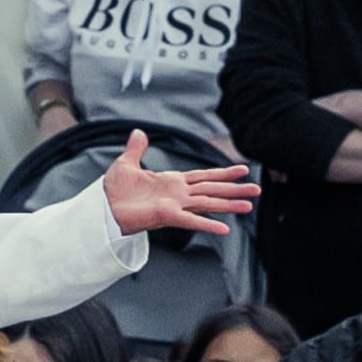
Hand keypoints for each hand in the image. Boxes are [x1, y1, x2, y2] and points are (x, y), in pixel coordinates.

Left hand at [95, 145, 260, 238]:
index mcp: (173, 182)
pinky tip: (225, 229)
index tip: (242, 171)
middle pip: (212, 189)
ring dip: (229, 204)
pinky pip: (191, 220)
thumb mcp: (126, 163)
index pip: (203, 176)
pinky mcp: (167, 216)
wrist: (103, 207)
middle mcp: (178, 194)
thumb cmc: (115, 190)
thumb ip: (136, 149)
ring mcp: (175, 205)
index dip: (222, 174)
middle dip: (234, 189)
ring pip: (208, 203)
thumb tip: (139, 132)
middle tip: (257, 190)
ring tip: (250, 206)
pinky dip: (208, 224)